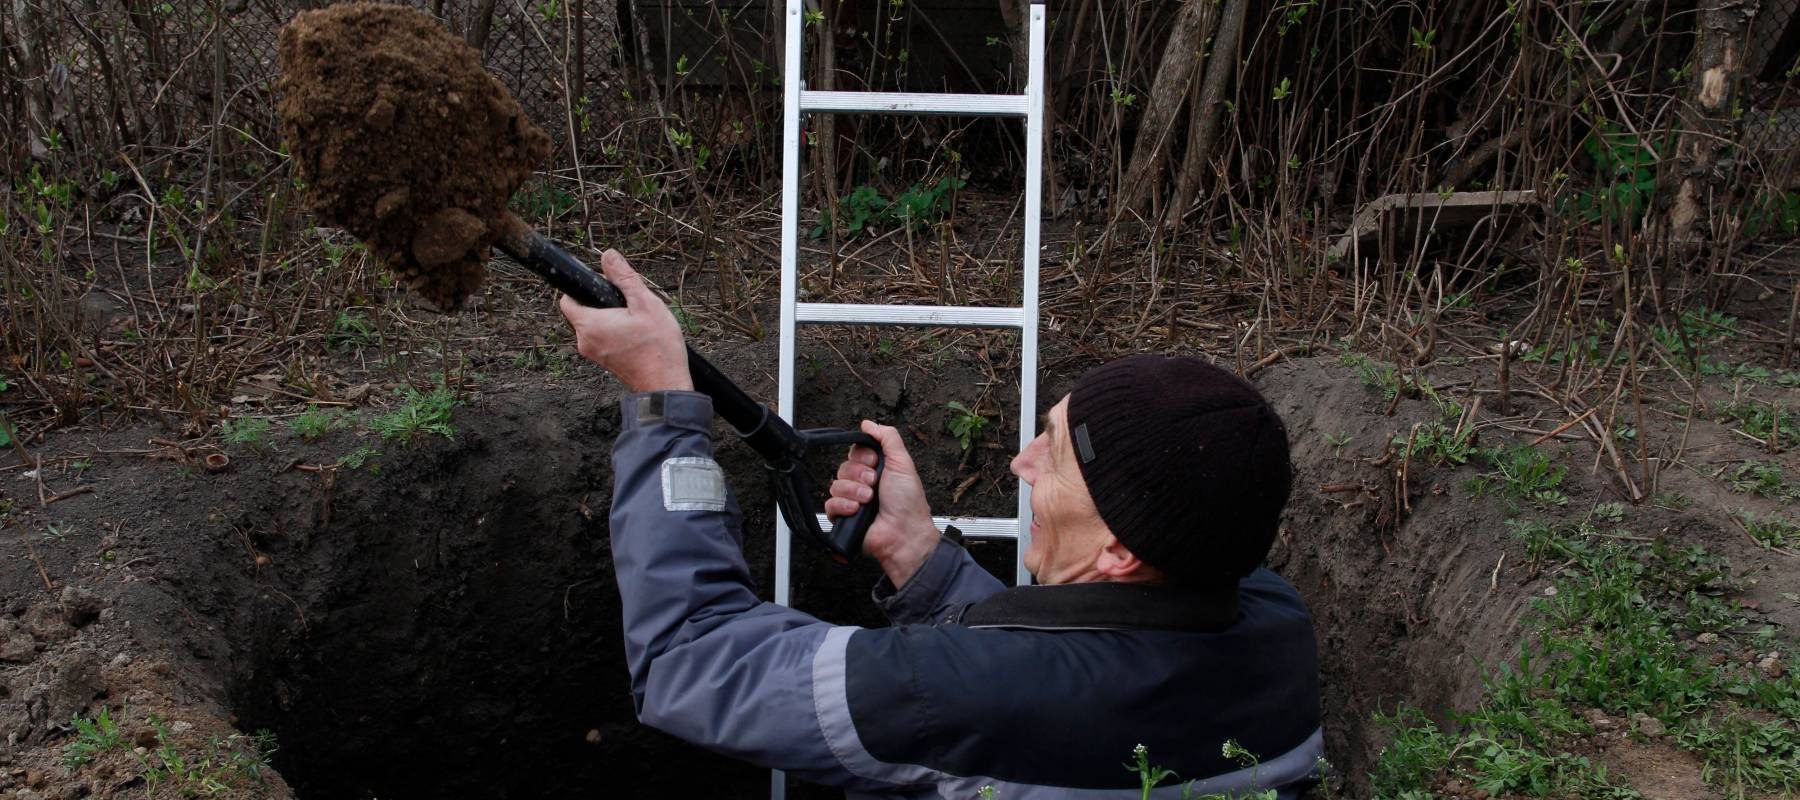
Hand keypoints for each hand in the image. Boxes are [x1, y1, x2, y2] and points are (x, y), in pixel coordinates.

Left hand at [558, 249, 692, 392]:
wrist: (666, 385)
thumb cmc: (658, 347)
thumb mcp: (645, 304)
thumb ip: (624, 278)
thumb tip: (608, 256)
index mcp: (589, 324)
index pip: (567, 300)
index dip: (581, 288)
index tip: (601, 285)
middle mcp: (585, 341)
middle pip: (582, 312)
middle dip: (602, 303)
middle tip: (629, 304)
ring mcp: (594, 354)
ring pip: (594, 325)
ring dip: (611, 318)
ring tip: (637, 320)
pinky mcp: (605, 362)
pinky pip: (603, 338)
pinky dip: (615, 332)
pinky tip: (637, 334)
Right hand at [826, 420, 938, 587]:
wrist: (904, 533)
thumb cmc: (908, 503)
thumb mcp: (902, 462)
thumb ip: (888, 438)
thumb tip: (869, 423)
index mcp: (876, 470)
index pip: (855, 452)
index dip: (862, 456)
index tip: (874, 462)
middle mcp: (863, 484)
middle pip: (844, 467)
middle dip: (859, 475)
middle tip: (874, 484)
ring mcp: (852, 501)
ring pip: (836, 484)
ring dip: (854, 491)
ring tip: (869, 500)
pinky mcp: (843, 517)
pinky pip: (830, 503)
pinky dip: (844, 506)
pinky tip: (857, 510)